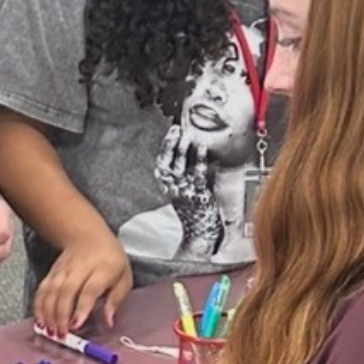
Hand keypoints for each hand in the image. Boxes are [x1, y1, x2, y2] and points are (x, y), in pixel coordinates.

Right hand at [32, 232, 132, 338]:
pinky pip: (42, 289)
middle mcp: (80, 268)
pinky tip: (39, 321)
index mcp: (102, 269)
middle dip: (61, 314)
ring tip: (49, 332)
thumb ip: (115, 301)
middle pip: (66, 290)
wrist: (88, 236)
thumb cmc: (110, 261)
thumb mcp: (123, 278)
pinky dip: (38, 305)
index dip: (81, 307)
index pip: (89, 289)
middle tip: (61, 334)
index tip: (76, 325)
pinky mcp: (52, 272)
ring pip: (52, 290)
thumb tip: (108, 323)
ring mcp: (63, 269)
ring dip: (48, 312)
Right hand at [155, 125, 222, 258]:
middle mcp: (172, 187)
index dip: (166, 145)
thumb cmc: (193, 212)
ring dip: (184, 147)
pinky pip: (197, 172)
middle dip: (172, 142)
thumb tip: (186, 154)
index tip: (172, 132)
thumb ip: (180, 176)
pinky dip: (199, 158)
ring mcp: (184, 190)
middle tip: (178, 129)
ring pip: (181, 164)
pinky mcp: (198, 193)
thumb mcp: (180, 193)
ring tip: (188, 134)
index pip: (161, 161)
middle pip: (169, 160)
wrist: (199, 234)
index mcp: (166, 186)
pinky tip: (202, 147)